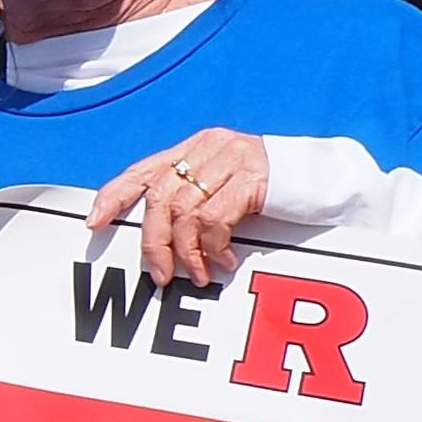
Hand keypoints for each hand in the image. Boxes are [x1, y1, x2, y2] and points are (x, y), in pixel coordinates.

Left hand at [88, 128, 271, 285]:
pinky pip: (215, 218)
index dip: (114, 195)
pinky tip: (223, 261)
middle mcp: (209, 148)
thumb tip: (157, 238)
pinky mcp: (254, 178)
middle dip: (154, 241)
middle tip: (159, 274)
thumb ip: (194, 197)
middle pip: (159, 197)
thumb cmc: (272, 190)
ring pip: (184, 211)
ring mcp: (232, 159)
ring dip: (186, 251)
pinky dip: (213, 247)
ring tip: (197, 274)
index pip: (142, 170)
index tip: (94, 221)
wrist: (327, 177)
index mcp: (195, 147)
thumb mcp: (225, 186)